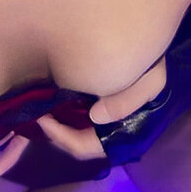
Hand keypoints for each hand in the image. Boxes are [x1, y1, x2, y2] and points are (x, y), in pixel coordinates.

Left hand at [36, 56, 167, 159]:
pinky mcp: (104, 109)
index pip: (87, 147)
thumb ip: (126, 101)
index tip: (43, 119)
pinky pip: (83, 119)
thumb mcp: (151, 82)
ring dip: (62, 126)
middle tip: (37, 114)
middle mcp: (115, 132)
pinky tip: (59, 99)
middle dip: (57, 135)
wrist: (153, 44)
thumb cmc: (153, 65)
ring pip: (80, 134)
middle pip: (79, 145)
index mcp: (125, 132)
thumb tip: (95, 117)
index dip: (63, 137)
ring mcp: (109, 122)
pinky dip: (69, 114)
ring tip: (43, 109)